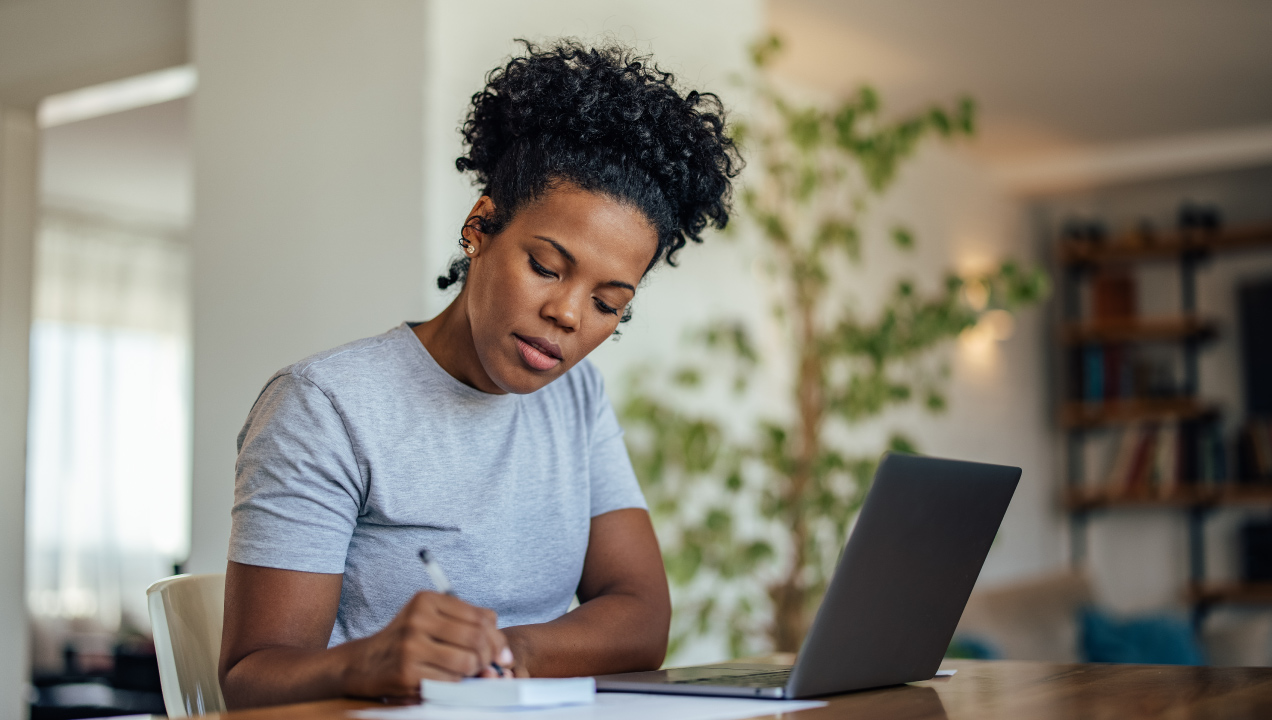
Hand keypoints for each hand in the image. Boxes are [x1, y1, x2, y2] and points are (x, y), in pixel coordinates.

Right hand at [339, 591, 513, 697]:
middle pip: (476, 638)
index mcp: (427, 600)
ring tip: (465, 671)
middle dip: (489, 656)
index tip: (501, 652)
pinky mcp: (407, 672)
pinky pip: (449, 681)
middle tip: (487, 666)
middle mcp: (418, 618)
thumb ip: (467, 623)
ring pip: (466, 662)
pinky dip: (455, 684)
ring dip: (472, 672)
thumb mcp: (432, 620)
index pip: (480, 617)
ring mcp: (411, 645)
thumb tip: (501, 647)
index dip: (497, 638)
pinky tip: (446, 679)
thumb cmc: (407, 641)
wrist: (364, 662)